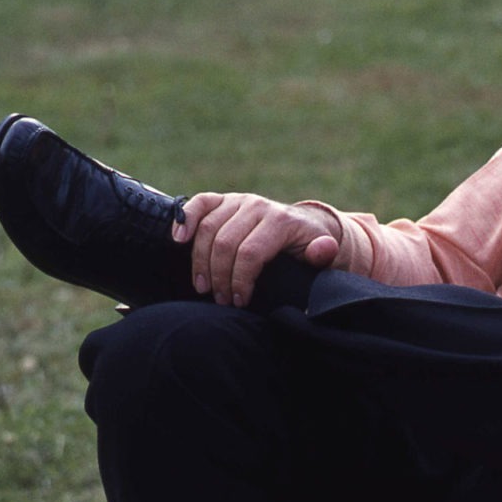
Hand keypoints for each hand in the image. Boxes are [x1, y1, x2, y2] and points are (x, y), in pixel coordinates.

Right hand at [174, 192, 340, 305]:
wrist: (305, 226)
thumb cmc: (308, 248)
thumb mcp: (322, 254)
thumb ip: (322, 253)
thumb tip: (323, 248)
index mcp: (281, 221)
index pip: (250, 253)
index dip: (240, 280)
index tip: (239, 302)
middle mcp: (258, 206)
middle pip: (225, 244)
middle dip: (219, 277)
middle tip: (220, 300)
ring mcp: (239, 200)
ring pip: (208, 229)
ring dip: (200, 262)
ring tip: (204, 287)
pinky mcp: (224, 199)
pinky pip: (200, 203)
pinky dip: (186, 219)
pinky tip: (177, 240)